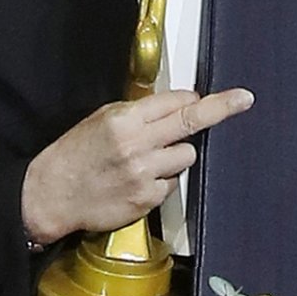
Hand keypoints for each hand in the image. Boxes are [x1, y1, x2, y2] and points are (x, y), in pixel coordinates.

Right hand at [21, 87, 253, 243]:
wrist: (52, 194)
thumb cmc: (74, 155)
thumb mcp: (100, 120)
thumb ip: (137, 113)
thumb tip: (173, 105)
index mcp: (124, 119)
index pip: (174, 101)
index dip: (195, 99)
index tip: (218, 96)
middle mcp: (137, 144)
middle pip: (191, 122)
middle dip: (222, 108)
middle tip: (244, 99)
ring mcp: (144, 173)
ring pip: (186, 156)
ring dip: (177, 155)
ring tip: (149, 160)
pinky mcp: (146, 199)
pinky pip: (172, 184)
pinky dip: (162, 181)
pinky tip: (139, 181)